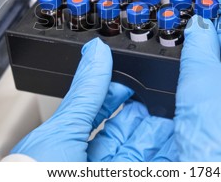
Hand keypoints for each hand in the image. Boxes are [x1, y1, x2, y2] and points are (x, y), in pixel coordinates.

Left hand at [10, 38, 175, 161]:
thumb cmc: (40, 177)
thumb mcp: (65, 130)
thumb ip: (87, 92)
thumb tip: (95, 52)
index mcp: (70, 142)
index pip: (101, 109)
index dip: (119, 91)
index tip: (137, 76)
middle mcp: (92, 161)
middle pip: (127, 129)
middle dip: (147, 109)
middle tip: (165, 93)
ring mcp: (112, 171)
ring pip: (144, 149)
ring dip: (162, 131)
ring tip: (180, 112)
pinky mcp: (133, 180)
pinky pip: (156, 165)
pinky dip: (169, 153)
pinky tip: (181, 140)